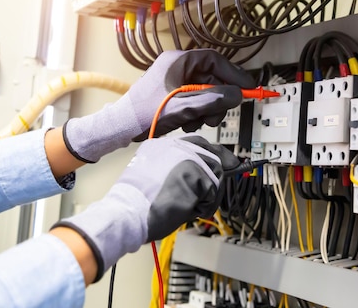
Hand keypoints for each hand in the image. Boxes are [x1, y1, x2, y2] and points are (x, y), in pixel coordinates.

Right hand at [52, 134, 239, 281]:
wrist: (128, 213)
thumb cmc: (137, 205)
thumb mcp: (152, 176)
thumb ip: (176, 170)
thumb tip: (205, 175)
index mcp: (161, 145)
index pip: (197, 144)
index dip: (215, 155)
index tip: (230, 163)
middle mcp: (175, 145)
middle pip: (212, 156)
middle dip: (216, 178)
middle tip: (214, 191)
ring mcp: (186, 157)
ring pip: (215, 176)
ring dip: (207, 197)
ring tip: (186, 207)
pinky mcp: (195, 172)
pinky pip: (213, 192)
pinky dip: (204, 206)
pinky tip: (186, 210)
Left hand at [63, 49, 254, 162]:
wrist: (121, 127)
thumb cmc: (144, 113)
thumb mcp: (183, 107)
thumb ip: (212, 100)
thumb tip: (237, 95)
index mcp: (178, 61)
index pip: (214, 60)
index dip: (233, 73)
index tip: (247, 87)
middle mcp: (177, 68)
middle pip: (212, 78)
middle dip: (217, 99)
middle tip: (218, 116)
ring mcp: (175, 81)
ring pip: (205, 92)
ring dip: (207, 109)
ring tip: (197, 122)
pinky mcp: (173, 95)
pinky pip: (195, 101)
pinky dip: (197, 113)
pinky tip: (188, 124)